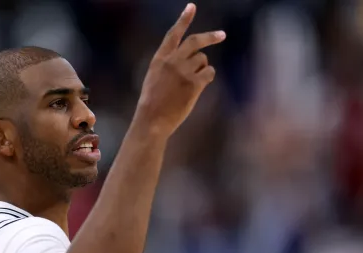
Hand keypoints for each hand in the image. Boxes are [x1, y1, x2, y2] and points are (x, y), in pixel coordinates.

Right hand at [134, 3, 225, 137]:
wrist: (152, 120)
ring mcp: (184, 71)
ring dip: (203, 68)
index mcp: (160, 59)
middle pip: (195, 42)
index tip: (192, 6)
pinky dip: (207, 78)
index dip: (183, 19)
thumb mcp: (154, 77)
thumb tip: (191, 60)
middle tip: (221, 35)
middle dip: (210, 37)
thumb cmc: (152, 103)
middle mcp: (172, 61)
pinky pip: (209, 73)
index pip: (173, 34)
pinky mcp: (194, 83)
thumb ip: (169, 65)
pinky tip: (198, 87)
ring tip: (192, 82)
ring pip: (203, 60)